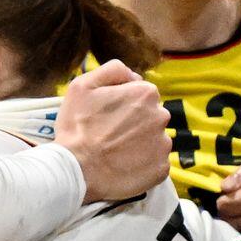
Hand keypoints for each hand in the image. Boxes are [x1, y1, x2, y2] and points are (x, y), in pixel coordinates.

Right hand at [59, 60, 170, 201]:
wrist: (77, 170)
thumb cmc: (77, 127)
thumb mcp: (83, 85)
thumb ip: (113, 70)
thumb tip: (133, 75)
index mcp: (146, 93)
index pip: (141, 94)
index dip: (123, 104)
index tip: (108, 116)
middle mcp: (161, 116)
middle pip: (150, 116)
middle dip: (134, 123)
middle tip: (110, 135)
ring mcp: (163, 144)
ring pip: (153, 139)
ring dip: (139, 143)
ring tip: (116, 152)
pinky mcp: (162, 168)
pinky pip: (155, 162)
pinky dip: (143, 164)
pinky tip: (124, 165)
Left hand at [216, 160, 240, 230]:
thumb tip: (225, 186)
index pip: (232, 199)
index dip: (228, 192)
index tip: (237, 188)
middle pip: (228, 213)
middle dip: (228, 203)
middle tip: (239, 198)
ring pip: (231, 224)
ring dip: (233, 215)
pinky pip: (239, 233)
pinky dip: (239, 225)